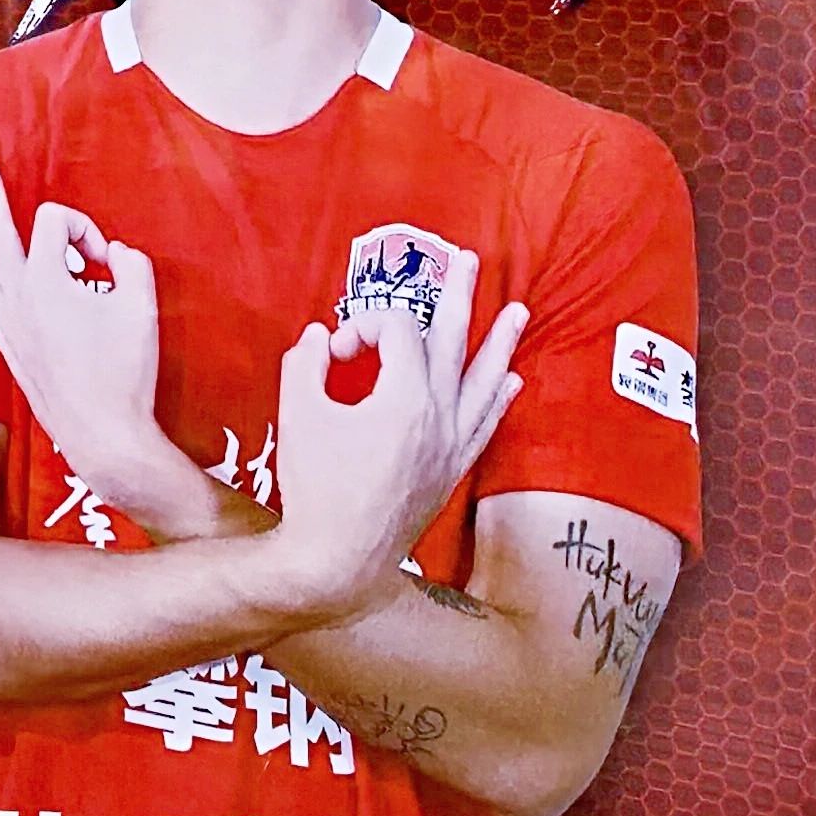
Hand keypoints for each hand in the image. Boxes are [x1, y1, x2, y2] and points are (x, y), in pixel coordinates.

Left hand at [0, 159, 207, 532]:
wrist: (102, 433)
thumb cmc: (123, 370)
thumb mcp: (142, 305)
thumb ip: (132, 262)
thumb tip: (116, 253)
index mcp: (43, 279)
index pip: (56, 223)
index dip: (85, 228)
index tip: (109, 261)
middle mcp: (15, 296)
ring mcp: (6, 322)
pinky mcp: (7, 345)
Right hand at [263, 250, 527, 620]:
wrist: (337, 557)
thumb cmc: (314, 485)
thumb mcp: (296, 412)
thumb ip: (306, 363)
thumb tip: (319, 337)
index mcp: (404, 396)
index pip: (394, 331)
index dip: (361, 326)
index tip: (334, 352)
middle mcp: (440, 415)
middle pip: (453, 339)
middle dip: (458, 294)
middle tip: (467, 259)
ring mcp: (452, 444)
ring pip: (484, 380)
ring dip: (499, 342)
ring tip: (518, 311)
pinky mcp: (452, 468)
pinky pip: (486, 422)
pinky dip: (500, 397)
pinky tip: (513, 380)